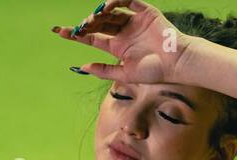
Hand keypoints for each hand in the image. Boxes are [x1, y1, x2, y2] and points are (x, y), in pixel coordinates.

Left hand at [52, 0, 189, 84]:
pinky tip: (106, 7)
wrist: (176, 62)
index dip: (76, 34)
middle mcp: (124, 33)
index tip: (59, 32)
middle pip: (99, 23)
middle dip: (86, 24)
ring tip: (92, 21)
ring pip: (110, 12)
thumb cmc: (155, 72)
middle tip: (78, 28)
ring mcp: (133, 21)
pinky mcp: (144, 11)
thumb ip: (104, 71)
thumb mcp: (124, 74)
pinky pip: (127, 0)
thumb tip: (82, 67)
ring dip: (99, 14)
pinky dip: (115, 1)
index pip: (92, 37)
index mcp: (118, 48)